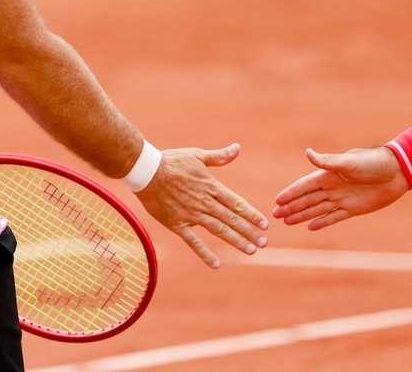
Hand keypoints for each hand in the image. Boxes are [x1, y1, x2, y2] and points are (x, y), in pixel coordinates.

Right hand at [134, 143, 268, 268]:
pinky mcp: (177, 224)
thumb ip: (219, 157)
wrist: (147, 171)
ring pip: (218, 230)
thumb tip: (238, 148)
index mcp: (211, 186)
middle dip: (249, 231)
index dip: (251, 214)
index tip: (265, 224)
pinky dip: (205, 253)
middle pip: (231, 219)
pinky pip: (193, 241)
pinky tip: (217, 264)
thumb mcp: (197, 155)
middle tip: (264, 243)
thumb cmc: (172, 161)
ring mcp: (191, 215)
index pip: (236, 203)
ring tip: (250, 251)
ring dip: (235, 241)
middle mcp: (204, 202)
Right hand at [272, 146, 408, 229]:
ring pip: (317, 209)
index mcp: (329, 174)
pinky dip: (321, 222)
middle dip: (291, 207)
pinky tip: (310, 227)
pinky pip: (333, 217)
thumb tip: (308, 153)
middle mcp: (332, 187)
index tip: (277, 200)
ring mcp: (342, 199)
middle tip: (275, 215)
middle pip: (307, 199)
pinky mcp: (353, 209)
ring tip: (287, 222)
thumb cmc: (373, 163)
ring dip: (302, 215)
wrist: (396, 173)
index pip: (304, 186)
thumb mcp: (349, 162)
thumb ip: (328, 161)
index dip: (291, 193)